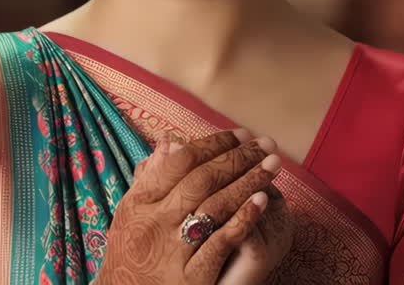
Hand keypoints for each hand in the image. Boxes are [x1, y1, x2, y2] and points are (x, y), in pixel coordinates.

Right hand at [96, 129, 283, 284]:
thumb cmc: (130, 255)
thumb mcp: (130, 215)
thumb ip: (151, 178)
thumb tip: (171, 140)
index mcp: (140, 203)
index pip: (181, 162)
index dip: (214, 144)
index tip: (240, 134)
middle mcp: (154, 223)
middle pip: (202, 180)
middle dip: (238, 158)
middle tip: (265, 144)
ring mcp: (173, 251)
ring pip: (215, 206)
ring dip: (248, 182)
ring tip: (272, 166)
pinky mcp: (191, 279)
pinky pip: (221, 242)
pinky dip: (243, 219)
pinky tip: (262, 201)